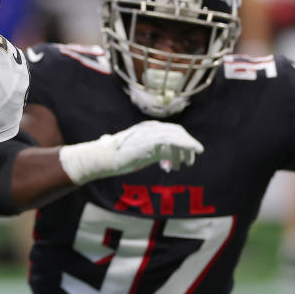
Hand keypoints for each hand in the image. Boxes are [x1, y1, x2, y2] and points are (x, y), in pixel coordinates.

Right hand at [58, 120, 204, 183]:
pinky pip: (173, 141)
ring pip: (177, 136)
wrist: (105, 158)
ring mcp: (151, 133)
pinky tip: (185, 158)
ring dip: (186, 151)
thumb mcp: (141, 153)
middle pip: (177, 131)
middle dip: (187, 145)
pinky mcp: (151, 140)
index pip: (171, 130)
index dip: (182, 142)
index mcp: (148, 128)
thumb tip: (165, 159)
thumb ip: (154, 153)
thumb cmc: (119, 158)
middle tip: (189, 162)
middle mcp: (151, 128)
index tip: (183, 158)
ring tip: (185, 165)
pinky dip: (184, 146)